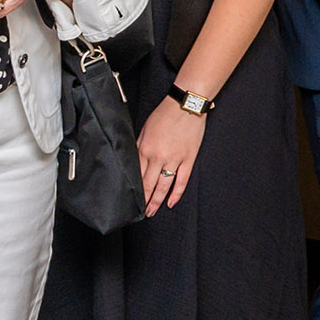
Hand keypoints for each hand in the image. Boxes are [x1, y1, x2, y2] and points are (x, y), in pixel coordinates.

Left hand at [138, 98, 206, 214]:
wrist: (186, 105)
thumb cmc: (165, 113)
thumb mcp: (145, 128)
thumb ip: (139, 146)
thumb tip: (135, 161)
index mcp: (145, 149)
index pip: (137, 175)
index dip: (134, 190)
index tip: (131, 200)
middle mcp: (158, 157)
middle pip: (148, 184)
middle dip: (144, 201)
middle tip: (141, 213)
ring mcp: (174, 160)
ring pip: (164, 186)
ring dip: (157, 201)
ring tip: (152, 212)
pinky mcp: (188, 159)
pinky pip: (182, 181)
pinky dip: (176, 194)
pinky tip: (171, 203)